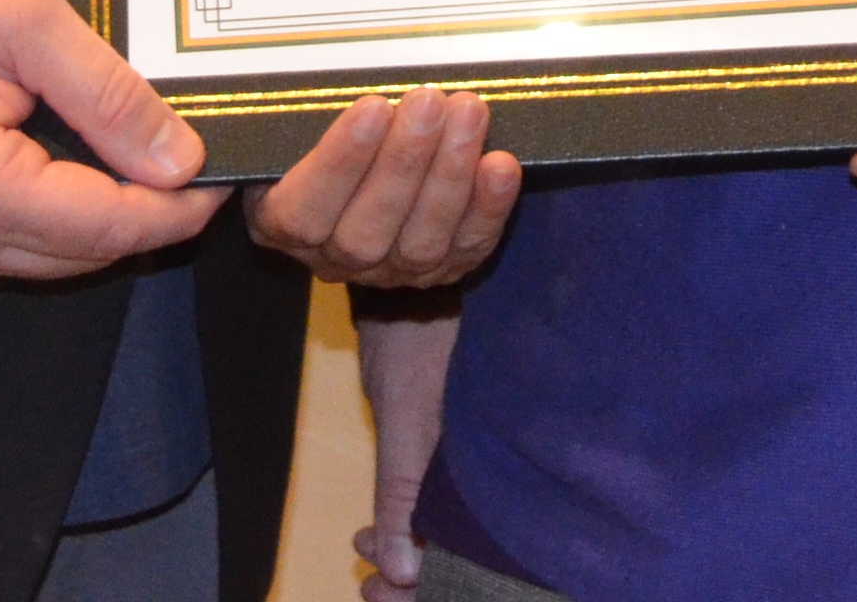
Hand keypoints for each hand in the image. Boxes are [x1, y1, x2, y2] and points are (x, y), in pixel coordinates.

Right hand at [0, 0, 221, 285]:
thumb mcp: (17, 12)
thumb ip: (104, 91)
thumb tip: (176, 156)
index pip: (105, 227)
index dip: (177, 203)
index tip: (225, 165)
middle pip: (78, 254)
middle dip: (143, 208)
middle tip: (189, 140)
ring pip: (41, 254)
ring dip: (94, 207)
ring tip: (133, 133)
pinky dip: (44, 204)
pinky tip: (64, 144)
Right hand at [245, 86, 520, 287]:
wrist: (364, 182)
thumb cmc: (328, 136)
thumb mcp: (297, 123)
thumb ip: (303, 109)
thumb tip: (304, 62)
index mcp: (284, 223)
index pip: (304, 210)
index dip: (339, 163)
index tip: (372, 106)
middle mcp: (336, 259)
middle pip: (366, 231)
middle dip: (404, 162)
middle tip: (429, 100)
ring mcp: (393, 273)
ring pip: (420, 243)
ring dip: (449, 175)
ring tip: (469, 113)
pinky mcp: (445, 270)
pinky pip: (469, 246)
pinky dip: (488, 207)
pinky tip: (501, 163)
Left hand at [350, 298, 464, 596]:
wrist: (414, 286)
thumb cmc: (415, 341)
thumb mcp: (405, 416)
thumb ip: (402, 491)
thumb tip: (404, 573)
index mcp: (487, 468)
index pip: (470, 554)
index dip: (423, 586)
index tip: (378, 591)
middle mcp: (487, 469)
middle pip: (460, 549)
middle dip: (414, 577)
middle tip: (371, 586)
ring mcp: (471, 458)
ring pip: (446, 531)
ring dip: (406, 552)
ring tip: (368, 551)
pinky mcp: (454, 447)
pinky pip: (436, 505)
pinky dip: (406, 525)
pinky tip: (374, 528)